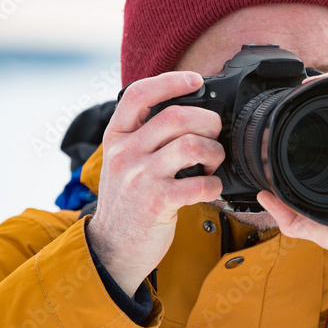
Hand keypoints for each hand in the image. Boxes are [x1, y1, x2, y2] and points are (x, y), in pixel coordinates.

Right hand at [86, 71, 225, 294]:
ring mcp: (139, 177)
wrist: (113, 247)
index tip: (195, 80)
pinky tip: (210, 189)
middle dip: (208, 122)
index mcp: (116, 137)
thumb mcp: (123, 161)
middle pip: (176, 116)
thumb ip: (144, 135)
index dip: (171, 81)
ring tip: (212, 163)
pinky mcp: (157, 202)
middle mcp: (125, 153)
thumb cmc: (127, 201)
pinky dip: (214, 185)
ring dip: (214, 152)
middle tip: (214, 136)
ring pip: (191, 145)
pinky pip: (199, 183)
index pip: (139, 94)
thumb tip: (190, 112)